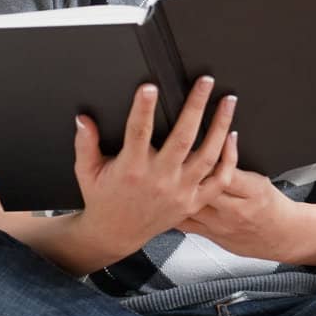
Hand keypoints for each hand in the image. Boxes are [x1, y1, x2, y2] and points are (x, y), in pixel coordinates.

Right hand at [72, 76, 238, 252]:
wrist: (117, 233)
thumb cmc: (103, 198)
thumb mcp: (87, 171)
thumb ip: (85, 143)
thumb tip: (82, 118)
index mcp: (131, 169)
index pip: (138, 132)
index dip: (144, 109)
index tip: (150, 87)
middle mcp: (159, 179)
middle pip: (183, 138)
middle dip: (195, 107)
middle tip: (205, 82)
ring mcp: (180, 191)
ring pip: (207, 156)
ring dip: (220, 126)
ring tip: (228, 101)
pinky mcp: (193, 201)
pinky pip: (218, 180)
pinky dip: (229, 158)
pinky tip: (232, 137)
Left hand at [174, 152, 301, 263]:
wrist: (280, 236)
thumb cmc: (270, 206)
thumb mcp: (260, 181)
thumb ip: (236, 167)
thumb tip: (215, 144)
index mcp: (253, 191)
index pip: (227, 170)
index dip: (208, 156)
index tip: (196, 140)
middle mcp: (235, 209)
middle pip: (204, 187)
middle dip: (186, 170)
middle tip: (172, 155)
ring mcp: (220, 224)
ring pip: (190, 205)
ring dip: (174, 189)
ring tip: (163, 175)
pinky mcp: (210, 235)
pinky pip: (184, 223)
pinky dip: (170, 210)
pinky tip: (163, 201)